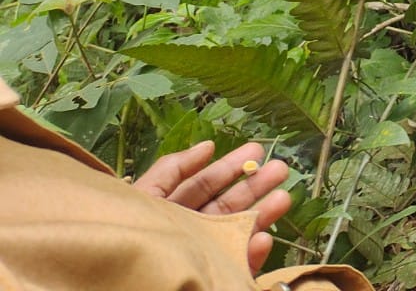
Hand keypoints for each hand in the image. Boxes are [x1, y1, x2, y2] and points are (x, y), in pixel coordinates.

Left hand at [133, 140, 291, 272]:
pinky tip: (264, 238)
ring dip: (262, 214)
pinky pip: (237, 268)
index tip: (255, 150)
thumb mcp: (143, 198)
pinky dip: (252, 254)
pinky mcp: (215, 278)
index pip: (203, 185)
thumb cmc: (129, 239)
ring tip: (283, 197)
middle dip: (254, 185)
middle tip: (281, 168)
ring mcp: (203, 255)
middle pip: (226, 205)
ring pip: (238, 233)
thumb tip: (209, 146)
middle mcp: (189, 231)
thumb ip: (171, 172)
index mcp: (170, 210)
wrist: (126, 285)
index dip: (229, 166)